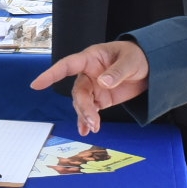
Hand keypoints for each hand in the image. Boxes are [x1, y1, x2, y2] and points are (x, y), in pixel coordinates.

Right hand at [31, 41, 149, 135]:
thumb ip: (117, 72)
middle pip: (78, 91)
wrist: (150, 67)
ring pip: (82, 103)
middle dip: (83, 107)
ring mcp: (94, 87)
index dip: (51, 74)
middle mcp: (88, 73)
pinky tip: (86, 131)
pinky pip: (90, 110)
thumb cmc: (137, 56)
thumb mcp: (130, 61)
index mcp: (91, 58)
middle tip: (92, 121)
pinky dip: (86, 121)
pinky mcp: (101, 99)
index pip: (67, 65)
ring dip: (86, 115)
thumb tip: (103, 82)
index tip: (37, 85)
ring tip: (94, 127)